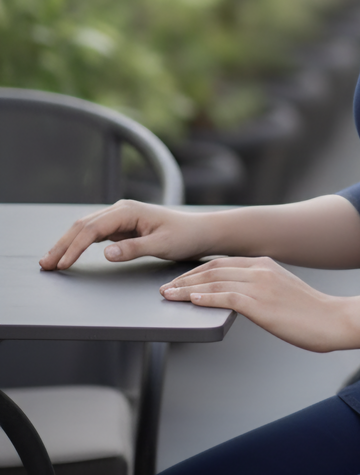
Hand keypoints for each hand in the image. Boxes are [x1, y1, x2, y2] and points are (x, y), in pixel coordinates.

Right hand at [40, 200, 209, 270]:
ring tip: (49, 261)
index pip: (92, 229)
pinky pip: (93, 235)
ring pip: (84, 229)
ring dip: (66, 244)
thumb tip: (106, 253)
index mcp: (128, 210)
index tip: (63, 264)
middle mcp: (120, 210)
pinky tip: (67, 254)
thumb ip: (134, 248)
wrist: (199, 231)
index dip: (74, 247)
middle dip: (62, 245)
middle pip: (82, 226)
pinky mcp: (120, 227)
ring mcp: (119, 218)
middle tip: (45, 264)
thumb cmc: (184, 236)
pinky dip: (78, 244)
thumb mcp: (162, 245)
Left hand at [160, 257, 347, 351]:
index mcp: (264, 264)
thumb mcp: (282, 291)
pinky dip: (206, 298)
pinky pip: (226, 298)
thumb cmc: (310, 312)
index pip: (221, 263)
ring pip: (215, 283)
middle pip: (212, 270)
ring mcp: (260, 285)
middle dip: (185, 279)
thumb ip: (260, 289)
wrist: (334, 319)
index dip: (196, 271)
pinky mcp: (261, 303)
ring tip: (170, 296)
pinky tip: (192, 302)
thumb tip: (238, 299)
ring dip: (187, 290)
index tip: (179, 280)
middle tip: (166, 289)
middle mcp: (260, 269)